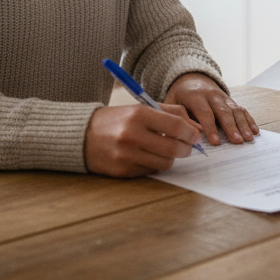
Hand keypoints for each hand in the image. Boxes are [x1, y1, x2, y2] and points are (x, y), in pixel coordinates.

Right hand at [83, 103, 202, 176]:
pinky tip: (148, 156)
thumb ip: (171, 113)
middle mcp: (132, 135)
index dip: (191, 133)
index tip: (195, 136)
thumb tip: (197, 128)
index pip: (176, 126)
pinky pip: (151, 171)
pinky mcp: (122, 171)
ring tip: (165, 150)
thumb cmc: (117, 120)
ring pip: (165, 163)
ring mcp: (126, 155)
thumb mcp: (141, 108)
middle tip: (186, 146)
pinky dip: (154, 164)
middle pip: (174, 148)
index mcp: (138, 115)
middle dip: (186, 149)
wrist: (82, 135)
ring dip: (171, 158)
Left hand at [165, 73, 258, 145]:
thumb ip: (179, 116)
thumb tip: (186, 134)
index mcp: (195, 96)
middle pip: (223, 111)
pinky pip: (242, 110)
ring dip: (243, 125)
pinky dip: (250, 120)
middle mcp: (212, 95)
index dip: (210, 127)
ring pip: (235, 111)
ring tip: (248, 138)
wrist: (192, 79)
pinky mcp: (231, 101)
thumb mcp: (173, 102)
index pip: (204, 112)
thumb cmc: (180, 96)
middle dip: (231, 127)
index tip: (215, 142)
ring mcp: (224, 97)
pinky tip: (255, 131)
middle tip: (237, 141)